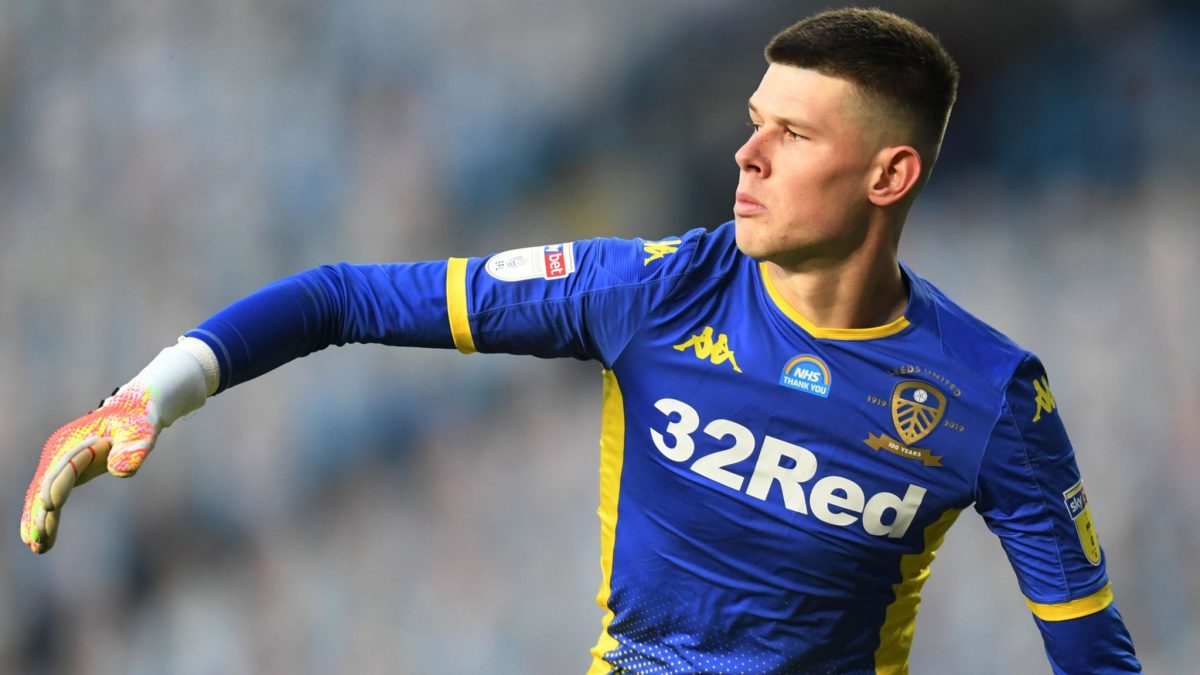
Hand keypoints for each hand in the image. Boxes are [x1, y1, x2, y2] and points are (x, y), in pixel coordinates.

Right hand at [21, 385, 160, 553]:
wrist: (133, 413)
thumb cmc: (139, 422)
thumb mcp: (143, 432)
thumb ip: (134, 449)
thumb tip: (122, 471)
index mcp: (76, 440)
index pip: (64, 467)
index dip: (57, 485)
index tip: (51, 506)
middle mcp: (60, 451)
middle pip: (46, 484)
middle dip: (40, 511)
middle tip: (37, 540)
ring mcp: (59, 462)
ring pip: (42, 494)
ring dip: (37, 520)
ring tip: (36, 548)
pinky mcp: (64, 472)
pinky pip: (49, 496)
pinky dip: (44, 516)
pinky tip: (41, 541)